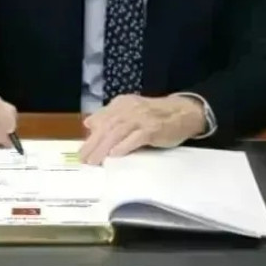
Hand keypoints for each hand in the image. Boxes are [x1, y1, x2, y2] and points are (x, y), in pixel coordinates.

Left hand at [78, 94, 206, 164]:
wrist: (183, 112)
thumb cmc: (156, 115)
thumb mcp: (131, 111)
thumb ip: (110, 116)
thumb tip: (89, 123)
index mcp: (122, 104)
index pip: (102, 120)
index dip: (90, 137)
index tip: (81, 152)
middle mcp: (129, 109)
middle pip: (107, 127)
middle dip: (93, 144)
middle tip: (84, 160)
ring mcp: (141, 118)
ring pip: (117, 133)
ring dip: (104, 148)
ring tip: (95, 161)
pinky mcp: (152, 129)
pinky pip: (135, 138)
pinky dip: (124, 146)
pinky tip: (115, 155)